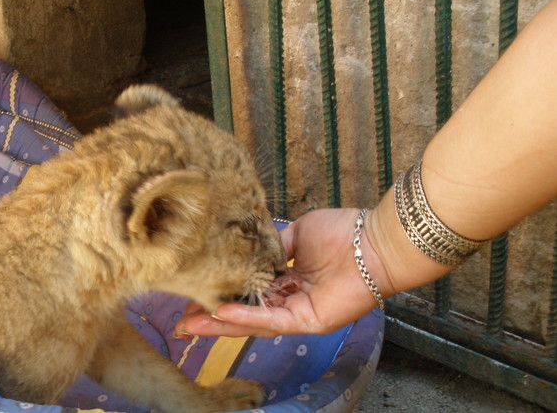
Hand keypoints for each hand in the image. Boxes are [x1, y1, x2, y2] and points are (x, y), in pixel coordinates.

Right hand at [175, 208, 389, 337]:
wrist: (374, 241)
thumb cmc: (344, 232)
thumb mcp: (296, 233)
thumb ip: (270, 246)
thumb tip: (245, 247)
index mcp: (286, 279)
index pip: (246, 292)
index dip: (220, 293)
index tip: (193, 292)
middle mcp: (289, 299)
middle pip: (245, 313)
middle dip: (212, 318)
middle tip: (182, 323)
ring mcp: (298, 312)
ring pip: (254, 322)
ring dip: (222, 323)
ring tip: (192, 324)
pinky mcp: (309, 320)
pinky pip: (273, 320)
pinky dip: (248, 317)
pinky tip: (224, 313)